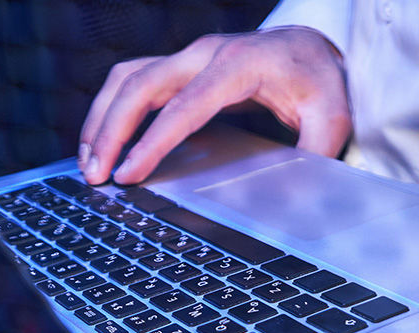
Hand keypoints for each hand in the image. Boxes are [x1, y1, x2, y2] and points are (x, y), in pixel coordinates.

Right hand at [78, 26, 350, 185]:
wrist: (311, 50)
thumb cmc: (319, 84)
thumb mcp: (331, 118)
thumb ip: (314, 152)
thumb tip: (294, 196)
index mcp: (239, 65)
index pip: (185, 106)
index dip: (153, 142)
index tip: (128, 174)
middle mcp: (205, 55)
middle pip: (140, 85)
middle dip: (110, 131)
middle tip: (95, 177)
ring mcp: (187, 58)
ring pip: (126, 79)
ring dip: (100, 120)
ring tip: (87, 165)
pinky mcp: (177, 69)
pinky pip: (131, 83)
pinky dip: (109, 111)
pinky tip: (100, 145)